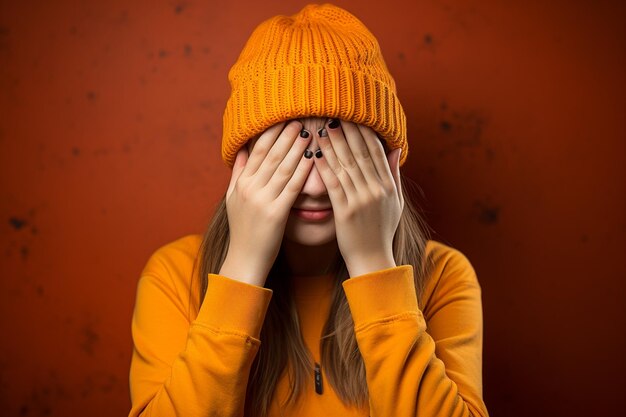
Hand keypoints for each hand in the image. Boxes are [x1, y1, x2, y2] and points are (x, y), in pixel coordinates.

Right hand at [220, 120, 313, 285]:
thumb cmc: (243, 230)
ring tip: (309, 132)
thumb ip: (238, 173)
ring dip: (297, 148)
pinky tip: (314, 159)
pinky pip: (292, 187)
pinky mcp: (276, 214)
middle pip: (270, 155)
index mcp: (241, 183)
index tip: (282, 117)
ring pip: (282, 167)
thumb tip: (241, 149)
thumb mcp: (233, 200)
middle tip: (299, 117)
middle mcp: (249, 188)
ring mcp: (262, 200)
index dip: (271, 132)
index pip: (256, 150)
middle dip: (285, 135)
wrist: (245, 260)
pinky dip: (303, 171)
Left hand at [313, 119, 402, 276]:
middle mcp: (376, 190)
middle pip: (359, 154)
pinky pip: (333, 185)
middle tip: (333, 112)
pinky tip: (316, 153)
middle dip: (346, 131)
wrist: (373, 260)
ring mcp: (361, 201)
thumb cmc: (382, 231)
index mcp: (388, 186)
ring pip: (345, 166)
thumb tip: (396, 148)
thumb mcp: (395, 202)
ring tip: (321, 126)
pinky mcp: (345, 213)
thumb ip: (393, 175)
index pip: (375, 151)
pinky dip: (325, 167)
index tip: (352, 115)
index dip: (363, 131)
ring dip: (332, 144)